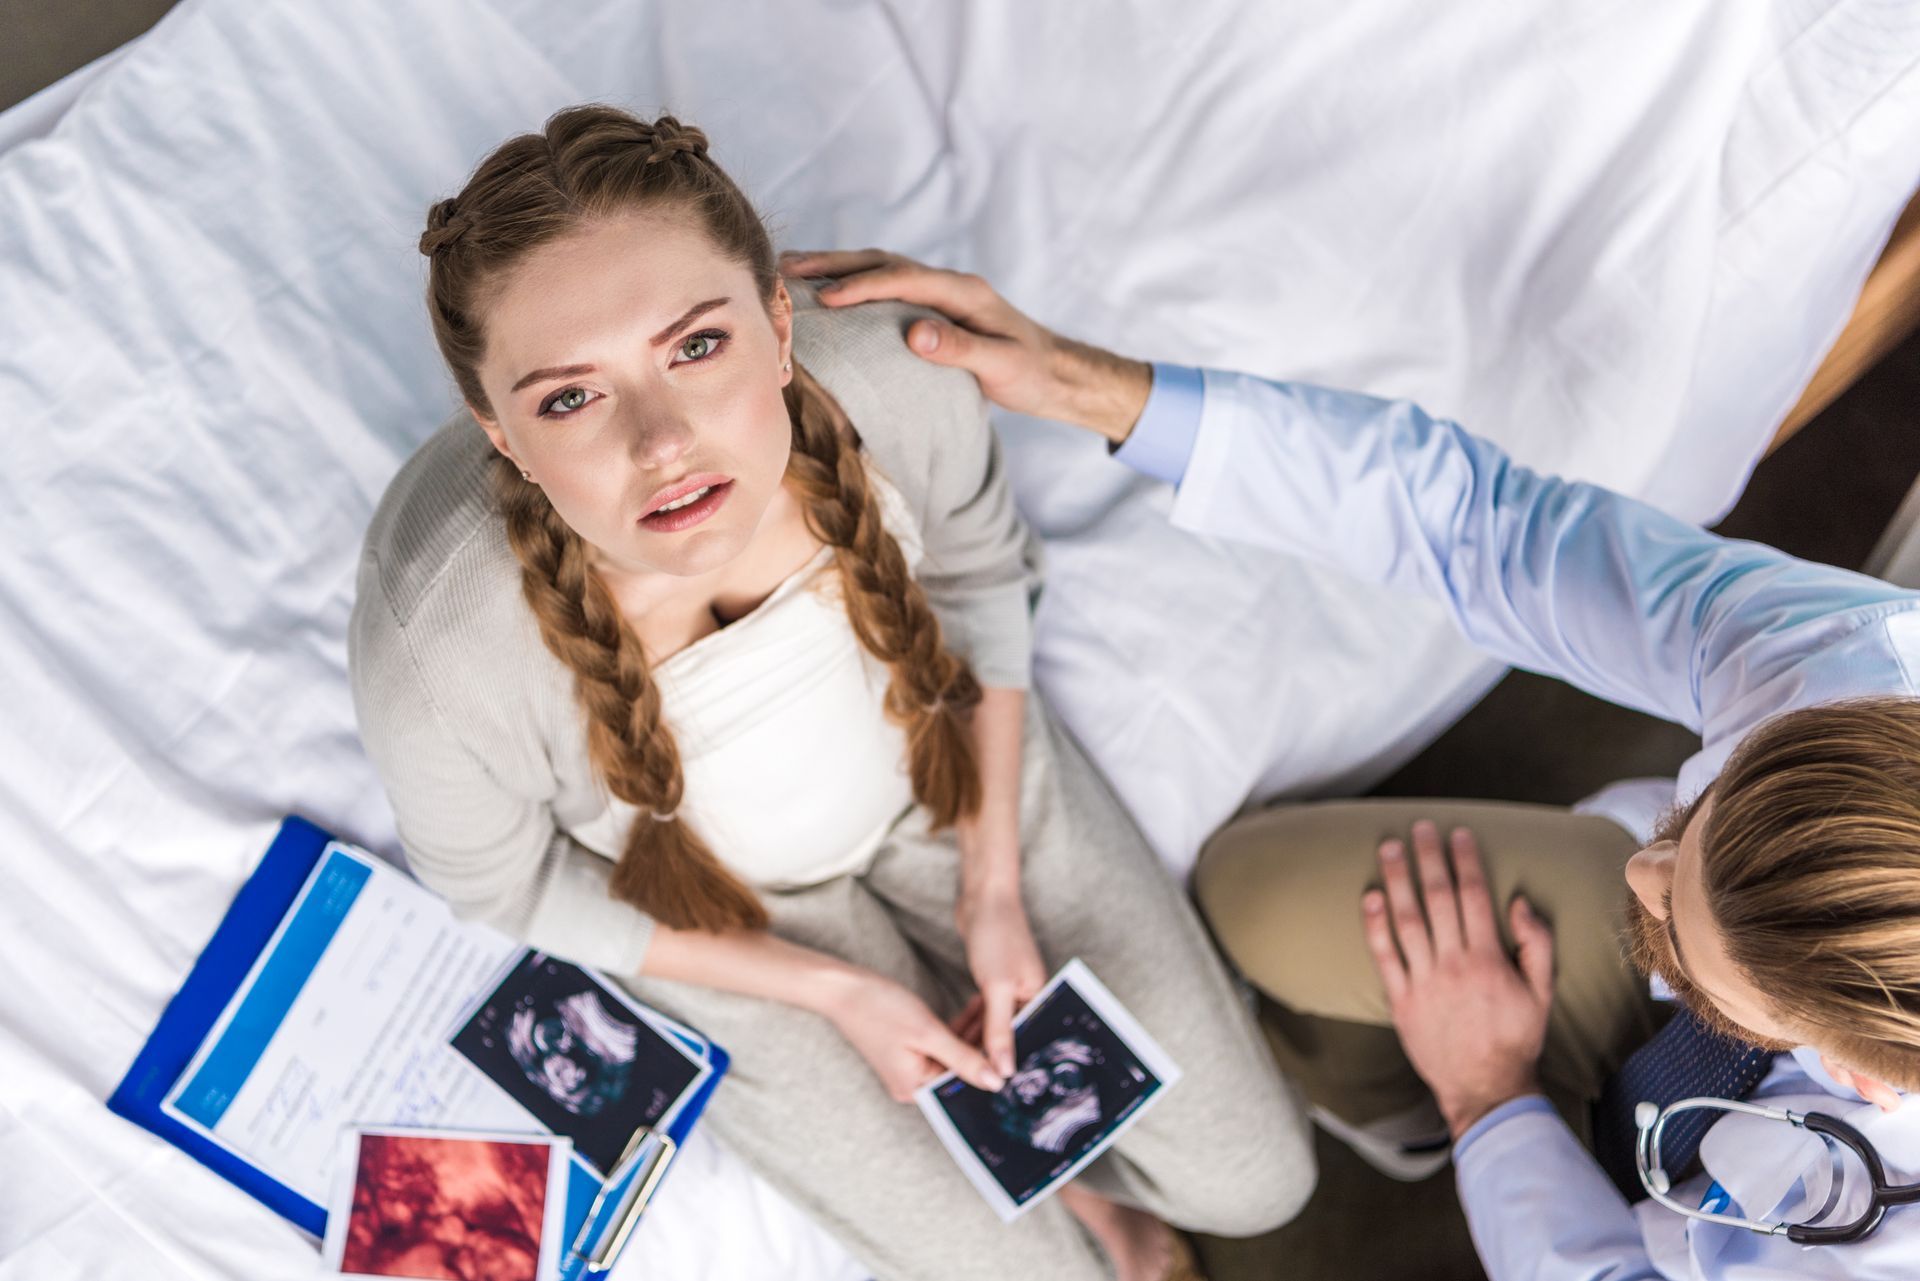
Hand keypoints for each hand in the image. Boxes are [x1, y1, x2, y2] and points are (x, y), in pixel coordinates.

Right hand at [777, 248, 1152, 442]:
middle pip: (884, 262)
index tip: (826, 299)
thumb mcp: (1001, 365)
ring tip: (794, 273)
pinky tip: (828, 293)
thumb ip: (959, 350)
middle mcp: (949, 284)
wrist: (1054, 373)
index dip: (863, 286)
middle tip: (788, 269)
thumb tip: (914, 333)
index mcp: (964, 292)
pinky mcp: (934, 307)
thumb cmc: (1031, 372)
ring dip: (838, 268)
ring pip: (882, 269)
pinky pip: (886, 287)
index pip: (904, 279)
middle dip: (835, 263)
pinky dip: (854, 284)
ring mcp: (940, 292)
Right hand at [821, 969, 1005, 1101]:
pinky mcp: (910, 1051)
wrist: (842, 988)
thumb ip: (963, 1058)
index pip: (963, 1086)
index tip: (1014, 1051)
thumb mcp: (927, 1032)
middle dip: (983, 1048)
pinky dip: (957, 1031)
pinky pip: (941, 1046)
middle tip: (1010, 1025)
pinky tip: (974, 1011)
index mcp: (915, 1088)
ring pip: (953, 1056)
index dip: (990, 1068)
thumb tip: (996, 1083)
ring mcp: (910, 1067)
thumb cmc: (879, 1007)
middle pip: (959, 1072)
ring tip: (994, 1010)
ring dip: (972, 1035)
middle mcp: (912, 1085)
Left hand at [954, 885, 1048, 1078]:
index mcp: (1038, 997)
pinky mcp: (993, 979)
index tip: (992, 1086)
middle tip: (972, 1080)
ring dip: (978, 1039)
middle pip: (1011, 1034)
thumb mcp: (997, 987)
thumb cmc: (997, 935)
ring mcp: (1010, 986)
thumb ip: (999, 1030)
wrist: (984, 896)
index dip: (1010, 1063)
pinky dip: (973, 1022)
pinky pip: (985, 1010)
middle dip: (992, 1054)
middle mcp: (1028, 994)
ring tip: (961, 1063)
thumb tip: (1004, 1071)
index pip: (1027, 1040)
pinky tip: (959, 1036)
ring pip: (994, 1023)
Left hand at [1362, 821, 1554, 1138]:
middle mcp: (1454, 964)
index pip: (1474, 896)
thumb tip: (1518, 902)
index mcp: (1489, 959)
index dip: (1464, 860)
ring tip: (1389, 848)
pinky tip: (1370, 897)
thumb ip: (1536, 944)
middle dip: (1428, 859)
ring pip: (1407, 920)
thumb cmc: (1516, 1039)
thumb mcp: (1542, 993)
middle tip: (1419, 828)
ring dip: (1397, 880)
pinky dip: (1375, 925)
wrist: (1486, 1089)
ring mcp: (1424, 982)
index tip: (1457, 834)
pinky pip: (1384, 956)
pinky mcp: (1401, 1001)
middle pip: (1437, 899)